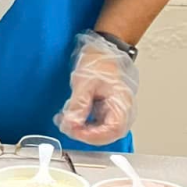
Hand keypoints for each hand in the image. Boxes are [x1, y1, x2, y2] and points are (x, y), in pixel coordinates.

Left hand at [55, 31, 139, 145]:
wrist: (103, 51)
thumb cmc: (99, 62)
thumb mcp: (84, 83)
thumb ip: (78, 106)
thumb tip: (71, 125)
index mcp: (121, 103)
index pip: (112, 130)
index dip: (93, 136)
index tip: (75, 131)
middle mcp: (122, 110)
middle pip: (106, 134)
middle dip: (85, 134)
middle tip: (67, 126)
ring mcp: (114, 111)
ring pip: (100, 130)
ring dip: (82, 129)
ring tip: (64, 120)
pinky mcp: (106, 109)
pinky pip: (96, 122)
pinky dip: (82, 123)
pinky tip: (69, 116)